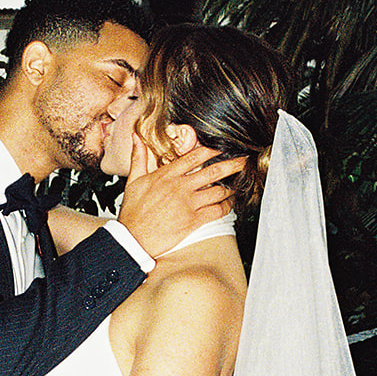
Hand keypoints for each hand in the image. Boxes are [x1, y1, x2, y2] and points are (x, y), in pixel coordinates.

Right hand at [117, 138, 245, 258]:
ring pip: (219, 191)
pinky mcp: (193, 220)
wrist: (132, 238)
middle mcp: (180, 187)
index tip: (222, 147)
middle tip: (244, 160)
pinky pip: (217, 211)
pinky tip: (229, 204)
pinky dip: (226, 206)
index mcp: (167, 175)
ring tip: (238, 184)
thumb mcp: (132, 181)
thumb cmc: (132, 211)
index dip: (212, 150)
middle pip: (213, 171)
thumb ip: (138, 157)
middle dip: (232, 164)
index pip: (195, 156)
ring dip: (231, 188)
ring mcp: (188, 204)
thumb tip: (136, 137)